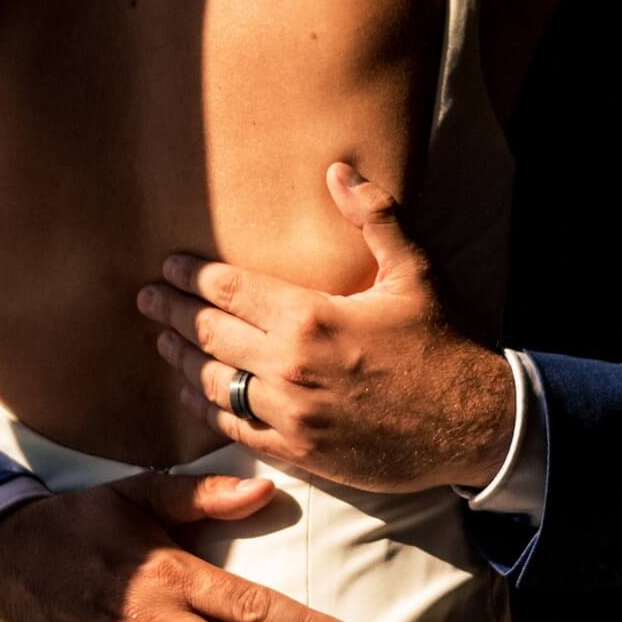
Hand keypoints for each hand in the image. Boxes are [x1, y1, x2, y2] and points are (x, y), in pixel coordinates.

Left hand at [137, 162, 516, 494]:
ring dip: (180, 359)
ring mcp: (290, 415)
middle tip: (146, 298)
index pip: (229, 290)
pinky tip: (191, 394)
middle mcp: (290, 367)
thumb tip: (337, 169)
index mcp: (311, 317)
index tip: (168, 266)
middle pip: (208, 334)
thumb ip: (373, 217)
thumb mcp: (415, 272)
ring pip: (213, 382)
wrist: (475, 425)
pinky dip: (206, 408)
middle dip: (170, 312)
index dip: (191, 276)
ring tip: (161, 342)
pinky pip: (235, 428)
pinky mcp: (298, 452)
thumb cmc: (444, 345)